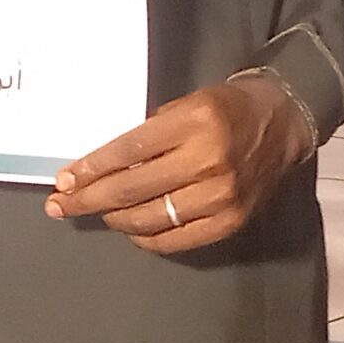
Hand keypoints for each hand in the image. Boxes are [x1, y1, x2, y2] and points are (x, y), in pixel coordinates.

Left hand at [44, 74, 313, 253]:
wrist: (283, 123)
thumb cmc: (227, 107)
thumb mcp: (187, 103)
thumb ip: (150, 133)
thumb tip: (103, 166)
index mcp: (194, 122)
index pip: (129, 150)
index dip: (92, 168)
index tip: (64, 180)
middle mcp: (207, 161)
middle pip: (132, 188)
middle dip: (89, 198)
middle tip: (60, 205)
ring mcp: (220, 196)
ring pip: (149, 218)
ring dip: (113, 218)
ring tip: (95, 212)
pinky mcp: (230, 222)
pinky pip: (176, 239)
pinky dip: (146, 237)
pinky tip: (129, 228)